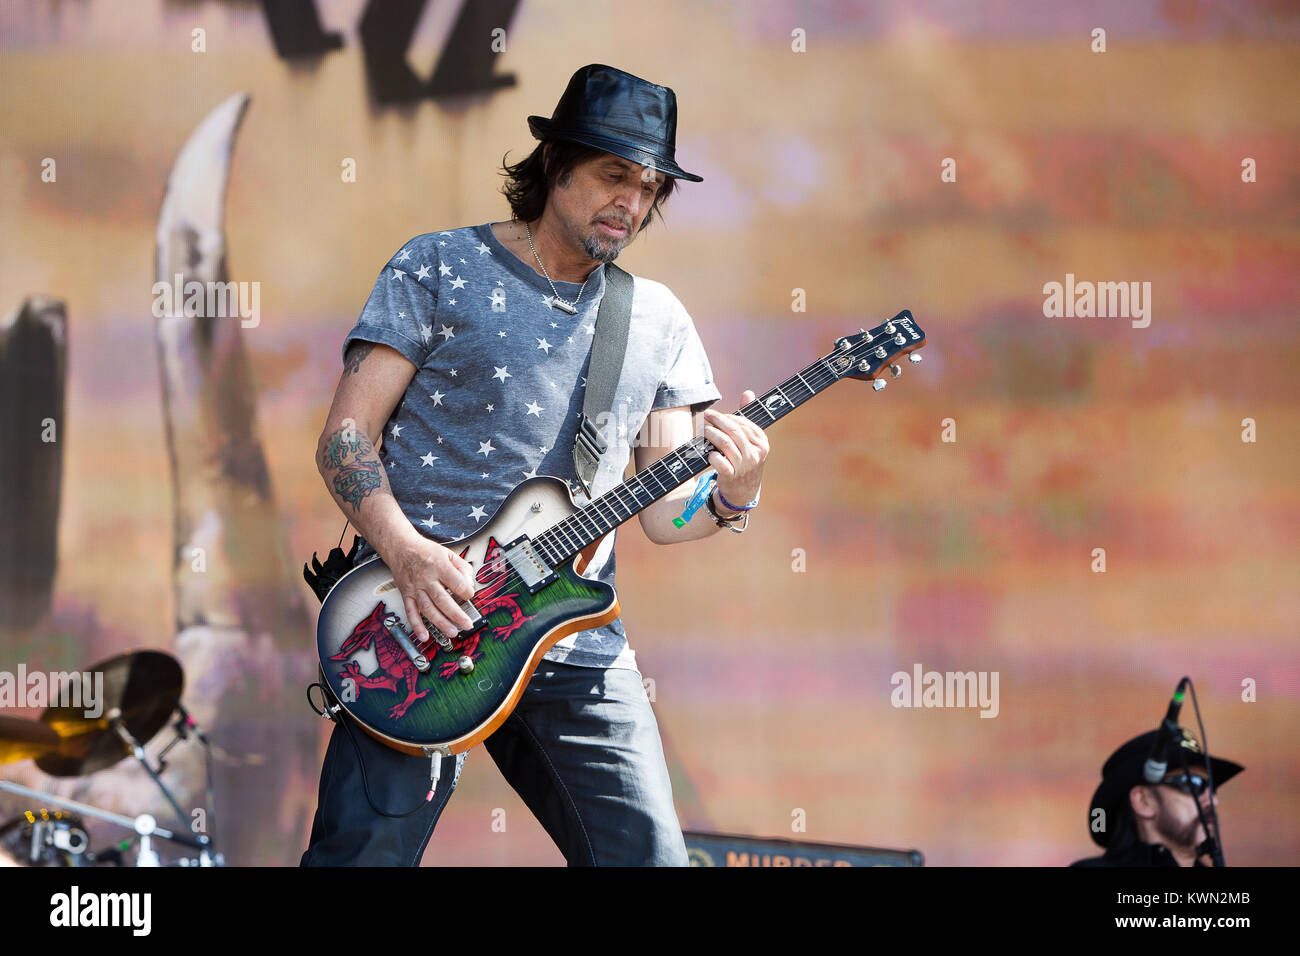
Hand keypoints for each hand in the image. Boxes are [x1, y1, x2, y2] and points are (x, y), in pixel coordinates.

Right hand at [384, 534, 476, 644]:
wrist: (401, 547)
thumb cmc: (426, 551)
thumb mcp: (449, 553)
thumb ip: (463, 568)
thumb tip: (470, 585)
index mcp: (439, 566)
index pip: (457, 584)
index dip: (467, 592)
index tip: (470, 596)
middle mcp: (426, 578)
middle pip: (443, 600)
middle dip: (456, 615)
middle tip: (467, 625)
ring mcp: (415, 588)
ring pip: (428, 609)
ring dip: (440, 623)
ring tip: (452, 632)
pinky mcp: (406, 594)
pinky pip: (411, 612)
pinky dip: (417, 626)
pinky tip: (424, 636)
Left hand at [701, 389, 768, 511]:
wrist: (744, 492)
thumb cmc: (745, 461)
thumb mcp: (751, 442)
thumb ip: (747, 417)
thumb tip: (748, 392)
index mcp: (762, 443)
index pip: (743, 424)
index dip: (727, 417)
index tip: (716, 415)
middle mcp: (756, 454)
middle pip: (734, 431)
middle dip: (718, 421)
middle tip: (706, 416)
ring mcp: (744, 466)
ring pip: (725, 444)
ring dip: (711, 435)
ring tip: (704, 431)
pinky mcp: (732, 476)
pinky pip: (719, 461)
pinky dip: (711, 455)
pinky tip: (708, 453)